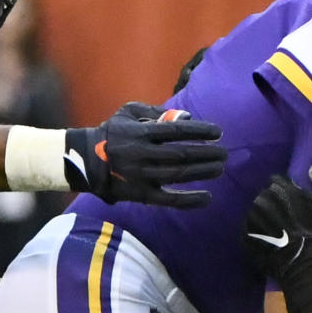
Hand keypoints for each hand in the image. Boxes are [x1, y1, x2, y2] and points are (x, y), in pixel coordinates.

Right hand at [63, 101, 226, 207]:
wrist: (86, 160)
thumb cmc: (114, 132)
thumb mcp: (129, 112)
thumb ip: (156, 112)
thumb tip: (187, 117)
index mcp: (140, 133)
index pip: (177, 131)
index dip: (200, 131)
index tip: (218, 132)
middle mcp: (142, 154)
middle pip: (182, 154)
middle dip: (207, 153)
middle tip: (224, 153)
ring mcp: (142, 176)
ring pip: (179, 175)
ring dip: (203, 172)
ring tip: (220, 168)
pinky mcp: (142, 195)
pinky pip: (170, 200)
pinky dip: (190, 200)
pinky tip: (208, 198)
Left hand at [245, 166, 311, 312]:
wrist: (305, 267)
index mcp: (280, 189)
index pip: (278, 182)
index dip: (287, 192)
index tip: (293, 203)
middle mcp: (262, 200)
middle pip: (266, 197)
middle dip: (274, 205)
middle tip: (285, 219)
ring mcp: (251, 220)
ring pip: (257, 213)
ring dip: (264, 219)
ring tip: (276, 232)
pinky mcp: (246, 237)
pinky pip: (249, 231)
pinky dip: (257, 234)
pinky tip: (269, 242)